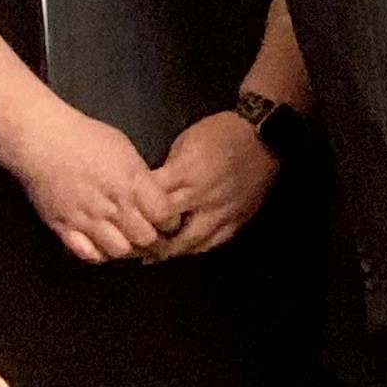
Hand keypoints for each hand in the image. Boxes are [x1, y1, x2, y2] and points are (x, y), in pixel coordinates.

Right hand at [9, 110, 176, 263]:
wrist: (42, 140)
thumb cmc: (86, 137)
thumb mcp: (125, 149)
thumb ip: (140, 177)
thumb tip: (152, 194)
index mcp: (132, 183)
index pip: (164, 216)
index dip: (168, 219)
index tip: (163, 217)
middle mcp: (114, 206)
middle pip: (145, 238)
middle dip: (150, 236)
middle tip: (144, 230)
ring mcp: (88, 219)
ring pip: (119, 250)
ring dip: (125, 246)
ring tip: (122, 237)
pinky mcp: (64, 228)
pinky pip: (88, 254)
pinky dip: (97, 253)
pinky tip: (98, 242)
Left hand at [144, 111, 278, 259]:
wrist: (265, 136)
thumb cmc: (221, 133)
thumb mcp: (186, 141)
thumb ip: (169, 170)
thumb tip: (151, 189)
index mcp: (186, 173)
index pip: (150, 201)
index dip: (133, 212)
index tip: (121, 217)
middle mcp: (202, 197)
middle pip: (166, 227)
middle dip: (147, 237)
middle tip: (132, 243)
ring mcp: (222, 212)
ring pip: (190, 242)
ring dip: (170, 250)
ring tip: (154, 254)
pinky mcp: (238, 219)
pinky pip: (214, 242)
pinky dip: (197, 248)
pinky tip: (185, 249)